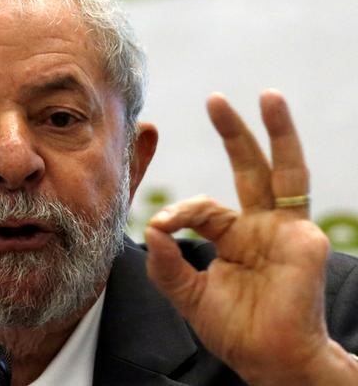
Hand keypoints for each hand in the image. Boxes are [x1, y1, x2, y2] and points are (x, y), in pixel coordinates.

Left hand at [145, 90, 356, 384]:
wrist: (268, 360)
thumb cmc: (234, 329)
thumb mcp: (187, 294)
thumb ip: (167, 265)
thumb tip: (152, 228)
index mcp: (236, 236)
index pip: (205, 207)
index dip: (180, 212)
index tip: (161, 226)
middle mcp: (263, 226)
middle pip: (250, 168)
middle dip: (234, 131)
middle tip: (215, 98)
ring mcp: (287, 230)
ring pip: (285, 170)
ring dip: (278, 132)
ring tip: (269, 95)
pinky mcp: (303, 240)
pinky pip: (276, 207)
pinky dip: (270, 185)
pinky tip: (250, 184)